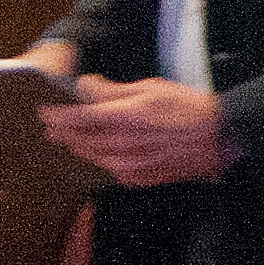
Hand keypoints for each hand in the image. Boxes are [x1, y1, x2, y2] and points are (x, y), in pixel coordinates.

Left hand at [39, 75, 229, 186]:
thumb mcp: (153, 88)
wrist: (219, 137)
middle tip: (49, 128)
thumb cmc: (189, 108)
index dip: (57, 115)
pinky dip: (98, 160)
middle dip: (62, 133)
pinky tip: (96, 154)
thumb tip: (86, 86)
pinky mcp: (138, 178)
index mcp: (123, 118)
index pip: (78, 118)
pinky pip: (109, 170)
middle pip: (80, 140)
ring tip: (67, 140)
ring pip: (91, 157)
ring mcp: (128, 166)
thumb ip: (114, 90)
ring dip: (76, 147)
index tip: (45, 111)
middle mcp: (120, 145)